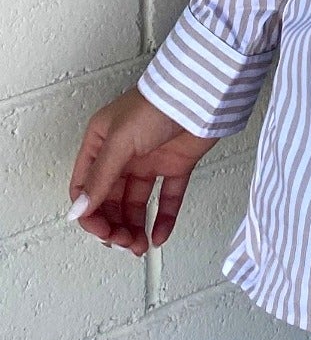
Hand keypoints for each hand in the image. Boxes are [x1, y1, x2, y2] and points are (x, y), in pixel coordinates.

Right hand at [68, 88, 218, 254]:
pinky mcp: (176, 165)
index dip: (90, 214)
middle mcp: (122, 153)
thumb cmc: (158, 102)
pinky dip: (163, 219)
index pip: (85, 188)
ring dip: (135, 227)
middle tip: (123, 243)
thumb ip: (100, 178)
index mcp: (101, 143)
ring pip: (136, 203)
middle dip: (113, 226)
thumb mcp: (120, 141)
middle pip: (109, 200)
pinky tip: (160, 235)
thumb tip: (79, 209)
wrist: (203, 93)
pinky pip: (166, 199)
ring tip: (140, 246)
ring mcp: (150, 160)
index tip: (101, 233)